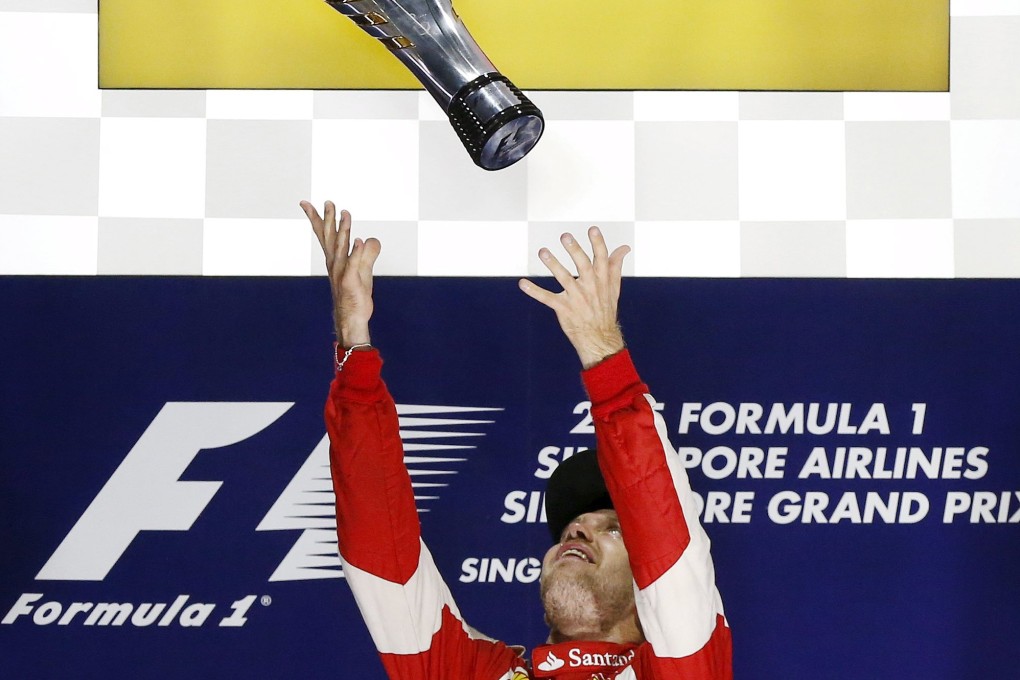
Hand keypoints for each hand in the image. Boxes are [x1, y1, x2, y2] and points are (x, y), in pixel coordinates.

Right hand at [300, 200, 380, 345]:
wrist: (351, 319)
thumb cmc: (354, 296)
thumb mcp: (363, 271)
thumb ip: (367, 253)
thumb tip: (370, 239)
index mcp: (335, 259)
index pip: (325, 235)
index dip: (317, 218)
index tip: (306, 203)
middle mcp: (334, 264)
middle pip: (330, 237)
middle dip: (328, 218)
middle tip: (328, 201)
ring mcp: (341, 273)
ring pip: (341, 247)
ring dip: (343, 230)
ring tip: (345, 213)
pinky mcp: (350, 282)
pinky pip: (353, 264)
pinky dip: (355, 252)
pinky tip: (358, 240)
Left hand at [519, 227, 630, 367]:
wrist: (600, 338)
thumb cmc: (605, 309)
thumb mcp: (614, 288)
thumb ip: (615, 266)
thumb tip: (624, 248)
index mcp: (602, 280)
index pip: (602, 258)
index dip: (598, 243)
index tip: (593, 229)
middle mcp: (590, 287)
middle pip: (583, 265)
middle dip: (575, 250)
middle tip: (565, 236)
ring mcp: (576, 298)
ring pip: (564, 278)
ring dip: (553, 264)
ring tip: (543, 251)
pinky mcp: (564, 309)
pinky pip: (547, 298)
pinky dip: (534, 291)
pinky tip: (522, 283)